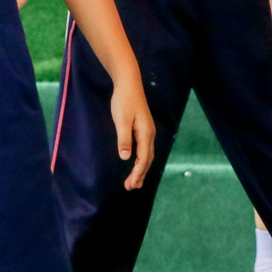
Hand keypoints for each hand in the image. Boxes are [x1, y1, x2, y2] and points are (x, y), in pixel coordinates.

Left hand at [109, 75, 157, 190]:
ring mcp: (147, 131)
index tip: (130, 184)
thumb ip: (124, 139)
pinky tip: (136, 164)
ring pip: (147, 155)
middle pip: (147, 160)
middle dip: (140, 174)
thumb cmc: (123, 101)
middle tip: (131, 187)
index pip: (143, 159)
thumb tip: (125, 157)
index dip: (137, 173)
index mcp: (146, 134)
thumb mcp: (121, 120)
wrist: (128, 84)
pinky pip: (144, 149)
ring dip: (141, 169)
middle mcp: (149, 134)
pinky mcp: (143, 128)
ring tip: (134, 181)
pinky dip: (141, 160)